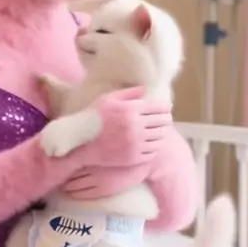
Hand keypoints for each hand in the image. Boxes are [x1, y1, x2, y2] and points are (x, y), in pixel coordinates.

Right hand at [47, 86, 170, 167]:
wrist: (81, 142)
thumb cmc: (94, 117)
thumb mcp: (108, 99)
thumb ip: (129, 93)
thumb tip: (146, 89)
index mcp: (131, 110)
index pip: (160, 108)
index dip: (166, 108)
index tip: (166, 109)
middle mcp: (136, 127)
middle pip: (163, 122)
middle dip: (165, 120)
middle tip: (164, 120)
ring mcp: (136, 144)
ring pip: (160, 138)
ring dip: (161, 134)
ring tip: (157, 132)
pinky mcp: (133, 157)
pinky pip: (152, 152)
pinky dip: (154, 147)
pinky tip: (149, 143)